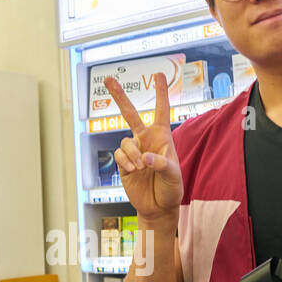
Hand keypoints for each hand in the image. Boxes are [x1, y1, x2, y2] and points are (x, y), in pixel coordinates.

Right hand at [104, 72, 181, 225]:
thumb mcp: (174, 175)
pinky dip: (126, 162)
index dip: (160, 92)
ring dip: (132, 154)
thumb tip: (144, 157)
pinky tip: (134, 171)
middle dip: (119, 96)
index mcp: (162, 136)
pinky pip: (120, 156)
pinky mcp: (123, 163)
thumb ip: (162, 163)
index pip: (161, 109)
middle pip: (130, 114)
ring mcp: (133, 151)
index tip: (157, 74)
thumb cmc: (171, 188)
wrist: (158, 206)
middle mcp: (146, 140)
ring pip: (125, 142)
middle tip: (108, 78)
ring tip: (141, 168)